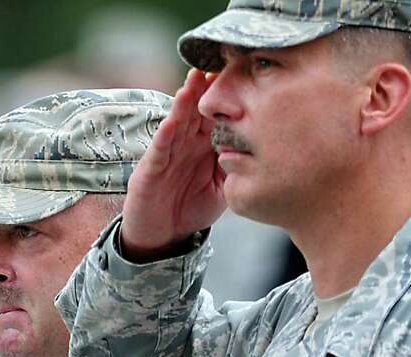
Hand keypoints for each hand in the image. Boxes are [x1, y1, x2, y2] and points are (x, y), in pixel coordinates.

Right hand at [121, 69, 226, 259]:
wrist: (162, 238)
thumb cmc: (191, 210)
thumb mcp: (222, 190)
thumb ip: (236, 169)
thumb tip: (261, 153)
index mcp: (205, 146)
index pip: (218, 116)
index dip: (229, 97)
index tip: (244, 76)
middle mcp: (186, 145)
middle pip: (197, 110)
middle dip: (206, 88)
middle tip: (219, 65)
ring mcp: (167, 154)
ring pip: (177, 122)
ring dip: (184, 102)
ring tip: (194, 80)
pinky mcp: (150, 169)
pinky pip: (159, 149)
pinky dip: (166, 135)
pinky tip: (174, 120)